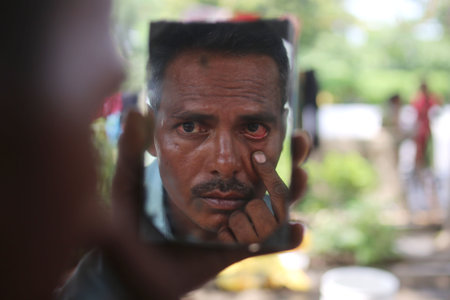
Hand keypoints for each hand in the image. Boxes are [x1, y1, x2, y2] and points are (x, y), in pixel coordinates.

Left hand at [106, 111, 308, 299]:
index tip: (282, 124)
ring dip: (289, 193)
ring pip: (271, 209)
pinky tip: (298, 230)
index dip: (264, 142)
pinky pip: (263, 246)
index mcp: (208, 183)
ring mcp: (230, 227)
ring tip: (300, 176)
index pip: (240, 161)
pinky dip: (284, 240)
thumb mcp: (128, 184)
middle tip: (301, 142)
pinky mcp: (230, 251)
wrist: (127, 268)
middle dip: (288, 160)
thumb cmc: (125, 224)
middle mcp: (224, 203)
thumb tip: (136, 110)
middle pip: (265, 181)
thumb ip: (130, 150)